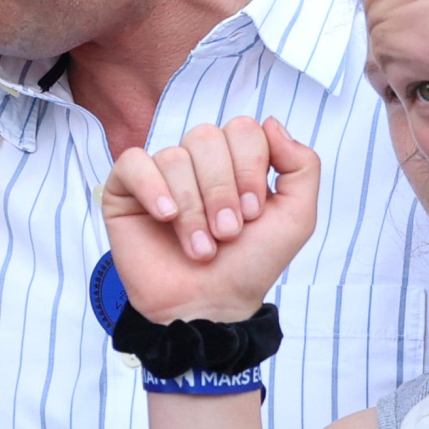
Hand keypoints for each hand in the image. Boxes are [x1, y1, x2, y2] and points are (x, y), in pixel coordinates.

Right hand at [102, 116, 318, 322]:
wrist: (211, 305)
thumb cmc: (249, 265)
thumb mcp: (297, 217)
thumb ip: (303, 165)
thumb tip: (271, 122)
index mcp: (235, 160)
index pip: (242, 129)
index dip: (249, 169)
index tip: (253, 213)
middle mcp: (198, 161)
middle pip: (206, 137)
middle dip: (221, 190)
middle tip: (227, 233)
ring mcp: (160, 174)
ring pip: (174, 157)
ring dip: (192, 208)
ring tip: (201, 247)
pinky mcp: (126, 190)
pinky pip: (133, 163)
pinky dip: (152, 189)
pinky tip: (165, 217)